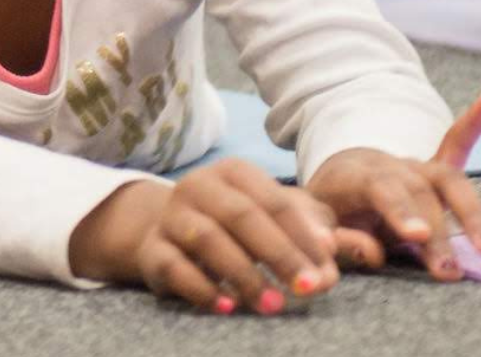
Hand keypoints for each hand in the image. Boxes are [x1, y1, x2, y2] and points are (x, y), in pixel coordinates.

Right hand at [74, 158, 341, 314]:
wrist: (165, 228)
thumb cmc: (235, 223)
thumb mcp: (274, 217)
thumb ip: (308, 231)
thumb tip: (329, 253)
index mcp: (235, 172)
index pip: (275, 202)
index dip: (303, 238)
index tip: (325, 271)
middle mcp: (199, 186)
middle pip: (242, 216)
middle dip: (279, 255)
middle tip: (306, 288)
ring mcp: (171, 215)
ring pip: (207, 240)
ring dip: (244, 275)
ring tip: (272, 305)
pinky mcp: (151, 248)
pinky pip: (173, 267)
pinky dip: (201, 288)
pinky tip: (227, 306)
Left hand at [303, 87, 480, 279]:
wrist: (331, 184)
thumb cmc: (325, 213)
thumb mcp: (317, 229)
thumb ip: (340, 241)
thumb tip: (373, 253)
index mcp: (354, 177)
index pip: (381, 190)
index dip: (399, 211)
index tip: (417, 237)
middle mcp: (389, 165)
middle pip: (420, 192)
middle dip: (437, 233)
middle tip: (448, 270)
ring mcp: (414, 165)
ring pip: (448, 179)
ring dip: (471, 213)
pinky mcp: (434, 169)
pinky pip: (456, 144)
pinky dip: (474, 121)